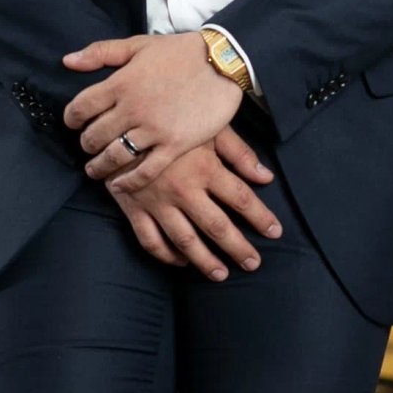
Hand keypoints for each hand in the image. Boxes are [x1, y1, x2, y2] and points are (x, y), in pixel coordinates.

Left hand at [60, 31, 243, 188]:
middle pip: (94, 136)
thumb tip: (67, 61)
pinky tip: (119, 185)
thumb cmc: (180, 52)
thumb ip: (100, 52)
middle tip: (87, 147)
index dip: (71, 118)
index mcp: (121, 83)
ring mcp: (154, 129)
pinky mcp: (175, 145)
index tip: (73, 123)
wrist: (222, 62)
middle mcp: (133, 108)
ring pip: (115, 156)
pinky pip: (145, 171)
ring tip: (95, 170)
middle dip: (85, 144)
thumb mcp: (138, 44)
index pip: (81, 107)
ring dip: (100, 166)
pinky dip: (128, 182)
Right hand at [106, 122, 283, 279]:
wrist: (117, 117)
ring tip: (221, 275)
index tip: (275, 232)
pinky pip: (151, 240)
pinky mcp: (133, 208)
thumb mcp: (208, 127)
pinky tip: (181, 262)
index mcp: (204, 168)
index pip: (241, 199)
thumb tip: (266, 177)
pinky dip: (166, 256)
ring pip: (185, 241)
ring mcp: (157, 202)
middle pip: (217, 227)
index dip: (261, 218)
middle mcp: (183, 190)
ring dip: (205, 261)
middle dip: (238, 249)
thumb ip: (238, 153)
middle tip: (254, 264)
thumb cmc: (169, 117)